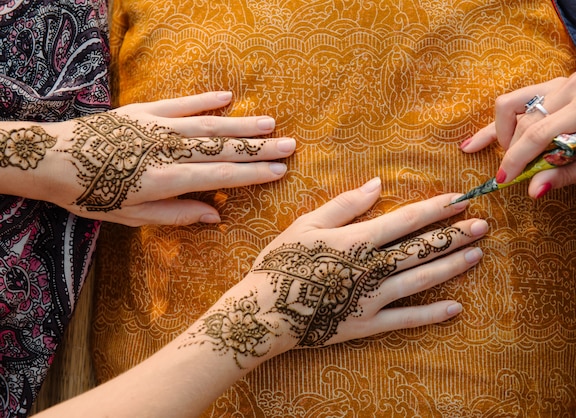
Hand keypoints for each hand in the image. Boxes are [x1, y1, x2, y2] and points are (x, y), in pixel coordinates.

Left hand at [1, 91, 294, 224]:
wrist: (51, 159)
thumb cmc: (90, 195)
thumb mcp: (132, 216)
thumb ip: (177, 214)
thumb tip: (217, 214)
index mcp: (164, 181)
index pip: (220, 175)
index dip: (252, 173)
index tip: (279, 171)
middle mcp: (166, 150)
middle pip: (222, 148)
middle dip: (258, 148)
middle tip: (289, 146)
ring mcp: (157, 126)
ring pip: (208, 125)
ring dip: (241, 125)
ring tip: (270, 124)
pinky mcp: (144, 110)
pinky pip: (181, 104)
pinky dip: (205, 101)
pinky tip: (228, 98)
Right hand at [181, 178, 487, 367]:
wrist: (263, 313)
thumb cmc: (281, 263)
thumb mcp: (306, 225)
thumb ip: (344, 205)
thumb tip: (377, 183)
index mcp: (356, 240)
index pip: (405, 221)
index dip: (435, 209)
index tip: (460, 199)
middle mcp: (371, 269)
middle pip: (420, 250)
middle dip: (453, 236)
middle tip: (482, 226)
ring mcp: (371, 300)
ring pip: (420, 281)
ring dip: (450, 267)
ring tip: (477, 256)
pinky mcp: (367, 325)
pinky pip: (405, 320)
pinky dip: (431, 315)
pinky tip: (456, 308)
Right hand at [460, 70, 575, 197]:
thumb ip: (565, 175)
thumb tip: (532, 190)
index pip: (539, 133)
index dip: (516, 158)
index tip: (503, 179)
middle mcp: (571, 86)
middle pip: (523, 122)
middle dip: (512, 152)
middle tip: (513, 174)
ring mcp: (558, 81)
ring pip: (510, 107)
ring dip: (503, 135)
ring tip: (509, 155)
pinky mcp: (549, 83)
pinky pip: (514, 101)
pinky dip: (497, 123)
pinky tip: (473, 142)